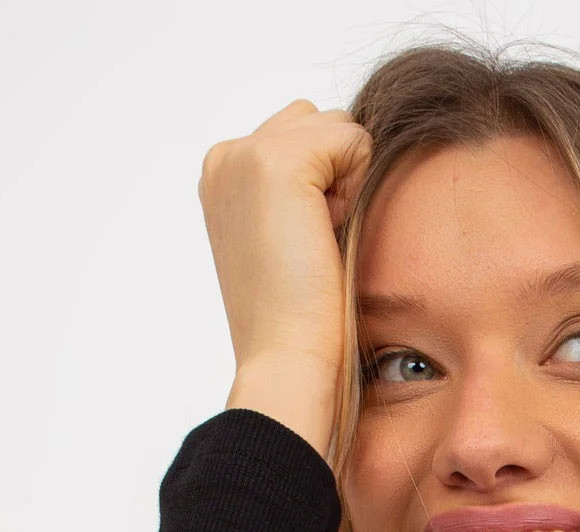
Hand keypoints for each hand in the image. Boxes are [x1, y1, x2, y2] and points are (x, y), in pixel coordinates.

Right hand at [198, 99, 371, 390]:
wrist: (287, 361)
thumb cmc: (299, 321)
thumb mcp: (288, 240)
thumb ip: (300, 189)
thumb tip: (345, 149)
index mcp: (222, 176)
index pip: (302, 137)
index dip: (322, 191)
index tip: (300, 248)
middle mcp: (224, 157)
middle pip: (319, 122)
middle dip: (334, 177)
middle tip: (312, 246)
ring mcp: (244, 155)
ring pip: (337, 126)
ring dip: (346, 182)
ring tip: (318, 241)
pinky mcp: (276, 162)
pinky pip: (354, 139)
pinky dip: (356, 187)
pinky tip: (327, 236)